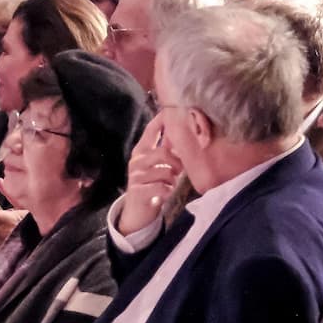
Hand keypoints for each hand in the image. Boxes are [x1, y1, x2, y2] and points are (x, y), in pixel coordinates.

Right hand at [116, 114, 183, 235]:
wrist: (137, 210)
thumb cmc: (152, 184)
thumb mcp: (158, 165)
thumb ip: (168, 151)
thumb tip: (186, 133)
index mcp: (141, 151)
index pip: (151, 130)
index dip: (161, 120)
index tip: (170, 112)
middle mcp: (136, 161)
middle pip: (163, 153)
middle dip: (177, 163)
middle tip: (179, 171)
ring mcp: (135, 176)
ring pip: (165, 172)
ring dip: (172, 180)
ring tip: (169, 184)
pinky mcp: (138, 191)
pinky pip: (161, 188)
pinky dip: (167, 192)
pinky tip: (163, 194)